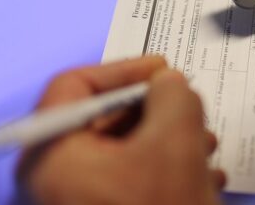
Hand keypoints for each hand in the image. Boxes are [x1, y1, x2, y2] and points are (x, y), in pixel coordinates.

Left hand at [17, 56, 224, 204]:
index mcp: (48, 156)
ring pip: (117, 155)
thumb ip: (173, 94)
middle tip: (190, 107)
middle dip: (154, 112)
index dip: (123, 69)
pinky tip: (201, 179)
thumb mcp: (176, 140)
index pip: (73, 87)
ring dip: (166, 142)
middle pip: (98, 122)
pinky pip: (122, 186)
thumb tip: (168, 84)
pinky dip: (160, 173)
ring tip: (207, 146)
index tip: (163, 70)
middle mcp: (47, 184)